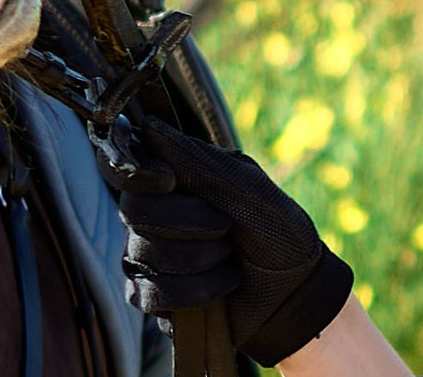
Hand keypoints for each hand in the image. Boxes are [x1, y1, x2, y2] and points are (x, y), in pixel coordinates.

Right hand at [117, 116, 353, 366]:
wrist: (299, 296)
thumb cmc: (278, 232)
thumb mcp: (249, 188)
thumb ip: (198, 159)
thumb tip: (149, 126)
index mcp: (169, 179)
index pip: (123, 166)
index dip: (140, 174)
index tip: (171, 180)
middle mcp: (148, 214)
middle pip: (133, 210)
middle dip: (187, 221)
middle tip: (226, 227)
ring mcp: (146, 257)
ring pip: (143, 253)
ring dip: (198, 259)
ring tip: (229, 259)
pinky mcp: (152, 297)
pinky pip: (149, 294)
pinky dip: (195, 291)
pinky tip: (221, 285)